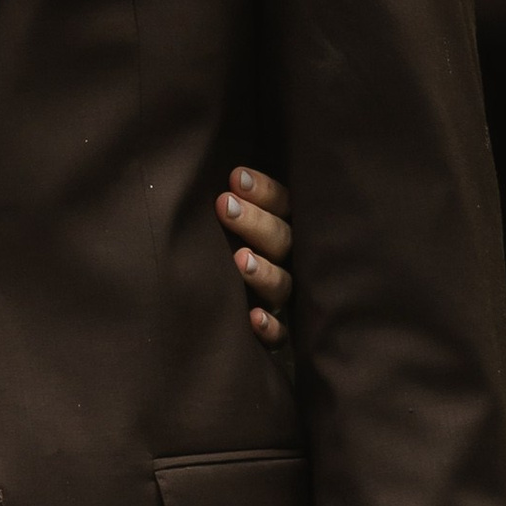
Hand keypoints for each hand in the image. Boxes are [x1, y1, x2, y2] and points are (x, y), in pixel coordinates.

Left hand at [216, 165, 292, 344]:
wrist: (223, 305)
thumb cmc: (221, 241)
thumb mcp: (230, 214)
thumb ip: (230, 196)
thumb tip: (217, 171)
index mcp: (283, 225)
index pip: (283, 203)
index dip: (263, 190)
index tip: (234, 177)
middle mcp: (288, 260)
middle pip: (282, 240)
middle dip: (255, 222)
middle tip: (224, 205)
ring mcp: (285, 296)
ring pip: (283, 284)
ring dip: (264, 272)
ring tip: (239, 259)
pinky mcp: (278, 331)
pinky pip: (281, 334)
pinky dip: (269, 328)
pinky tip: (253, 318)